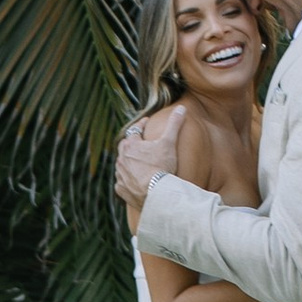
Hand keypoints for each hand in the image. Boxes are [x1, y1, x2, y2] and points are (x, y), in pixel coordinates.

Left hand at [113, 104, 184, 231]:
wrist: (155, 194)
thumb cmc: (162, 167)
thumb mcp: (169, 143)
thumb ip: (174, 124)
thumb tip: (181, 107)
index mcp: (131, 145)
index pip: (134, 130)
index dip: (141, 125)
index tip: (146, 122)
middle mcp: (122, 159)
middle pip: (124, 146)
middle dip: (131, 143)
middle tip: (139, 142)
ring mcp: (120, 174)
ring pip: (121, 164)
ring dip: (128, 161)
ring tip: (136, 162)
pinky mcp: (121, 189)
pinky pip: (121, 182)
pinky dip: (126, 180)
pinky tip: (132, 181)